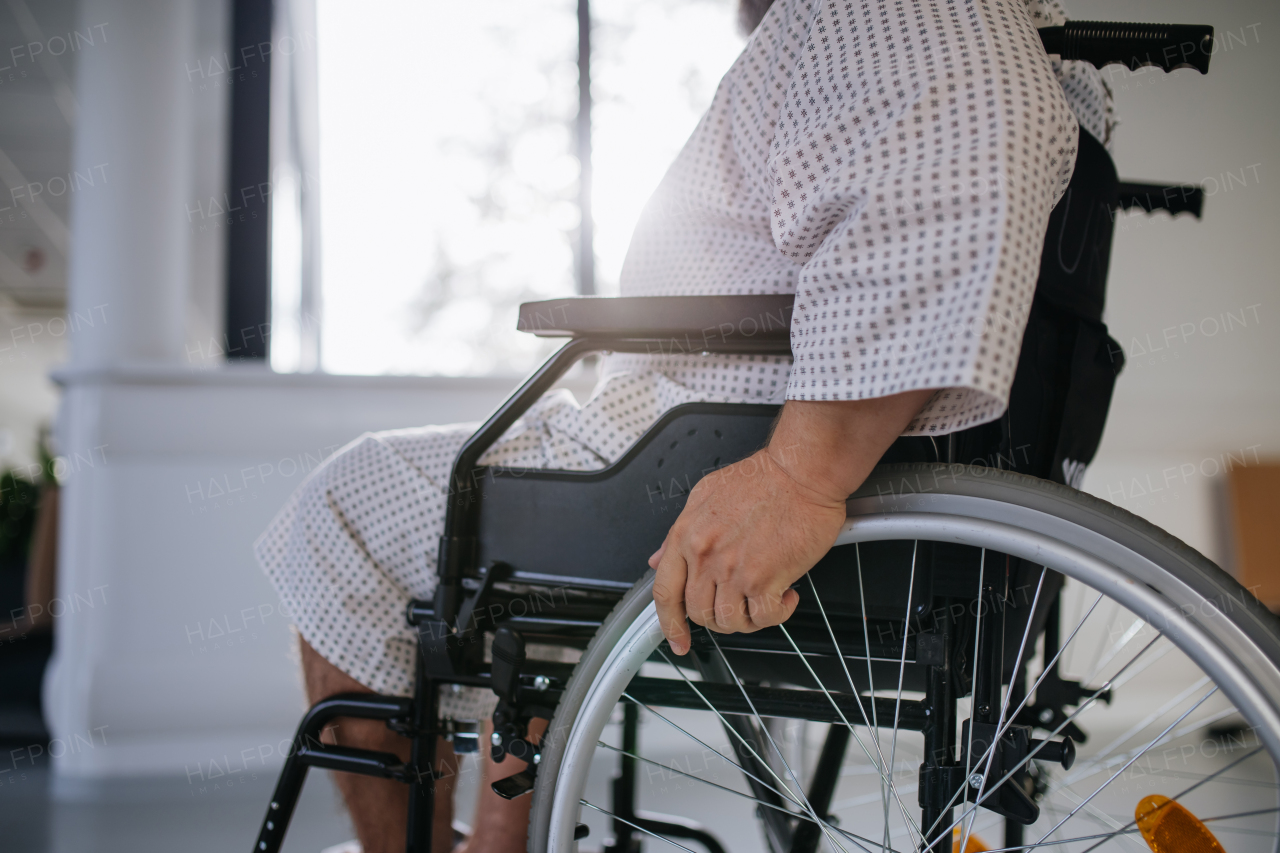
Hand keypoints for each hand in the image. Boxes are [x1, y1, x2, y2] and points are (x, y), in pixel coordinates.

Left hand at [648, 448, 846, 652]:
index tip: (678, 639)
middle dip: (720, 618)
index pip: (665, 592)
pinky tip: (786, 595)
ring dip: (749, 619)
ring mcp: (733, 569)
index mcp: (687, 535)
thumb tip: (661, 558)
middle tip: (740, 605)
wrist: (802, 471)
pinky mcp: (764, 578)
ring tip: (764, 600)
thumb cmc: (764, 477)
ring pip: (729, 622)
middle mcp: (705, 554)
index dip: (669, 623)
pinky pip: (763, 618)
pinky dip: (776, 614)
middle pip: (699, 613)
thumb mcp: (706, 496)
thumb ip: (681, 532)